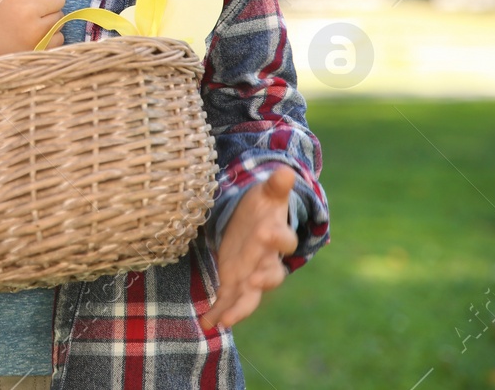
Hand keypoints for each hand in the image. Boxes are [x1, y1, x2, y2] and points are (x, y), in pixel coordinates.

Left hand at [200, 165, 298, 331]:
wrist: (255, 223)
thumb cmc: (262, 206)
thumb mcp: (267, 193)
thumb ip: (275, 186)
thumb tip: (285, 171)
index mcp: (276, 234)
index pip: (284, 239)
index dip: (278, 238)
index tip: (269, 233)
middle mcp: (267, 259)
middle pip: (270, 273)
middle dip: (262, 279)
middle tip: (253, 281)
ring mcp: (252, 274)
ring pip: (251, 295)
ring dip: (240, 307)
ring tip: (227, 318)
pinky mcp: (236, 282)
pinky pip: (231, 301)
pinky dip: (220, 312)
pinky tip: (208, 323)